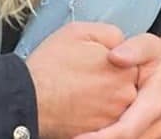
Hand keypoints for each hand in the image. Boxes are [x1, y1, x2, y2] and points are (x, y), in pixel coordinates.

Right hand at [26, 22, 138, 138]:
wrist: (29, 98)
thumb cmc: (50, 66)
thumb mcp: (78, 32)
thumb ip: (110, 34)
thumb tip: (122, 43)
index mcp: (124, 68)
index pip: (131, 62)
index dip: (111, 60)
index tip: (94, 61)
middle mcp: (125, 95)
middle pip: (125, 84)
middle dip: (110, 79)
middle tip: (85, 76)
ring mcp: (114, 116)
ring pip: (115, 102)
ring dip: (103, 97)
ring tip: (79, 91)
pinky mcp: (102, 131)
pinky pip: (105, 119)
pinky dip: (94, 112)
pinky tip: (79, 104)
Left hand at [73, 34, 160, 138]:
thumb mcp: (151, 46)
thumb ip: (133, 49)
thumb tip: (114, 56)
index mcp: (155, 104)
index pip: (127, 130)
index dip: (103, 137)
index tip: (79, 138)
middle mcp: (159, 126)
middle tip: (72, 138)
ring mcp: (160, 136)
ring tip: (77, 137)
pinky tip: (96, 135)